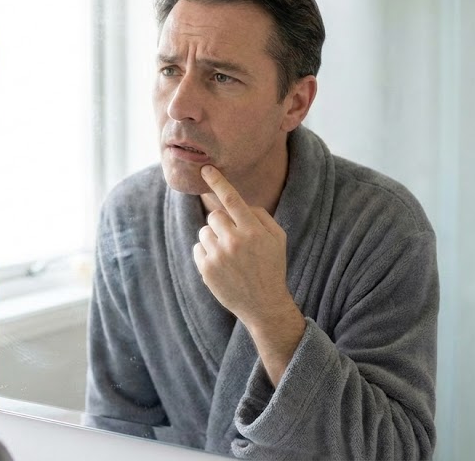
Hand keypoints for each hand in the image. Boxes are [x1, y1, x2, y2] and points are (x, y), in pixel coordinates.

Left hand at [193, 165, 291, 324]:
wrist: (264, 305)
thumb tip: (238, 202)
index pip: (231, 199)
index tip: (205, 169)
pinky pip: (198, 248)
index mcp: (253, 231)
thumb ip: (259, 216)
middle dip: (221, 223)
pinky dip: (206, 253)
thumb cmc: (271, 267)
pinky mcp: (206, 270)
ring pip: (204, 231)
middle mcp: (234, 242)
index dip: (217, 181)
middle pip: (214, 215)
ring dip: (213, 238)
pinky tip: (221, 266)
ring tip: (229, 255)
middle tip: (233, 238)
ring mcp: (218, 256)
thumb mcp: (277, 238)